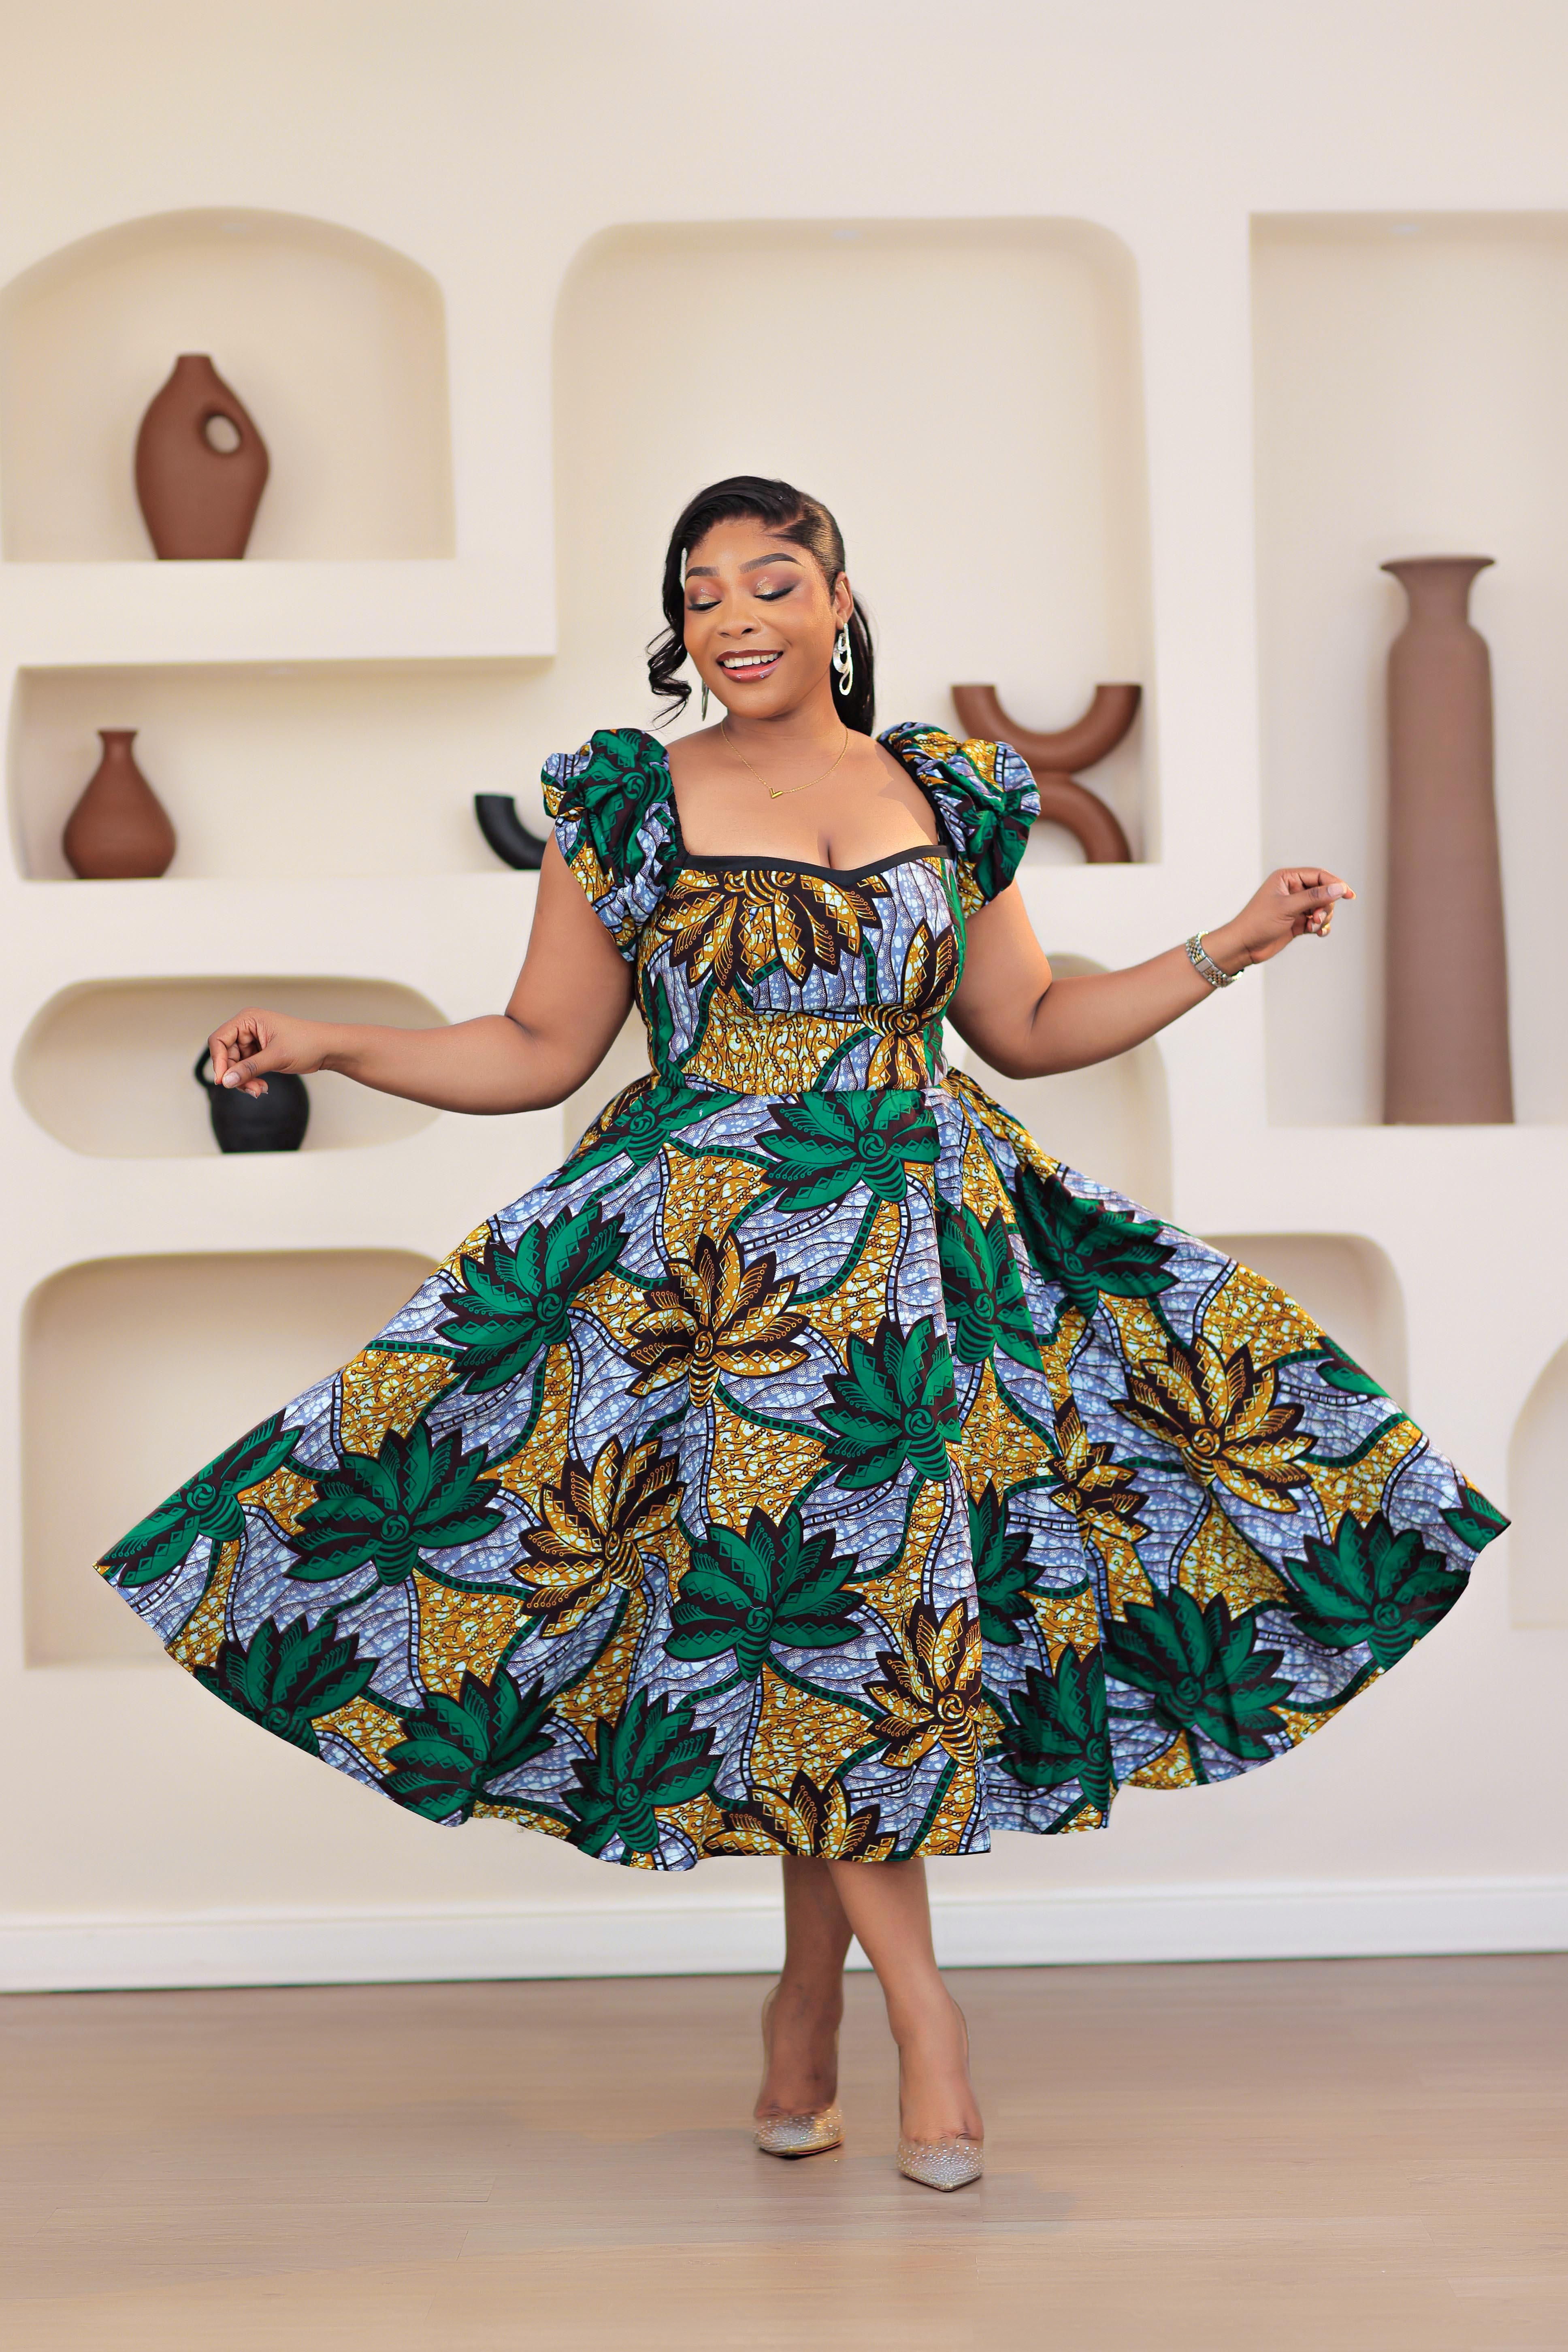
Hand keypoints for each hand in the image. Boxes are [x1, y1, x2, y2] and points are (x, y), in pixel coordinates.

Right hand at [207, 1007, 334, 1097]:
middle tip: (249, 1090)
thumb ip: (249, 1069)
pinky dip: (251, 1080)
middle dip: (236, 1075)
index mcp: (248, 1019)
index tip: (223, 1081)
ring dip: (244, 1081)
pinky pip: (245, 1069)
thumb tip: (227, 1081)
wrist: (327, 1048)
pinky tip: (262, 1087)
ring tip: (259, 1090)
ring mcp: (252, 1041)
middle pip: (226, 1055)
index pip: (219, 1039)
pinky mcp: (259, 1053)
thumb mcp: (276, 1057)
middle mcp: (247, 1028)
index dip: (218, 1061)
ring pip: (235, 1066)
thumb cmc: (307, 1043)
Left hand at [1205, 867, 1355, 972]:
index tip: (1349, 895)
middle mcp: (1293, 890)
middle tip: (1317, 919)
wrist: (1243, 946)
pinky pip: (1318, 921)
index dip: (1336, 884)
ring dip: (1323, 918)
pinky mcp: (1297, 921)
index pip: (1319, 875)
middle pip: (1324, 892)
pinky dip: (1321, 926)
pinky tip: (1319, 933)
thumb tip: (1340, 888)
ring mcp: (1296, 906)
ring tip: (1313, 927)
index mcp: (1287, 878)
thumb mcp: (1288, 907)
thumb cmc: (1258, 922)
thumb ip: (1314, 897)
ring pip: (1322, 907)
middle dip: (1326, 906)